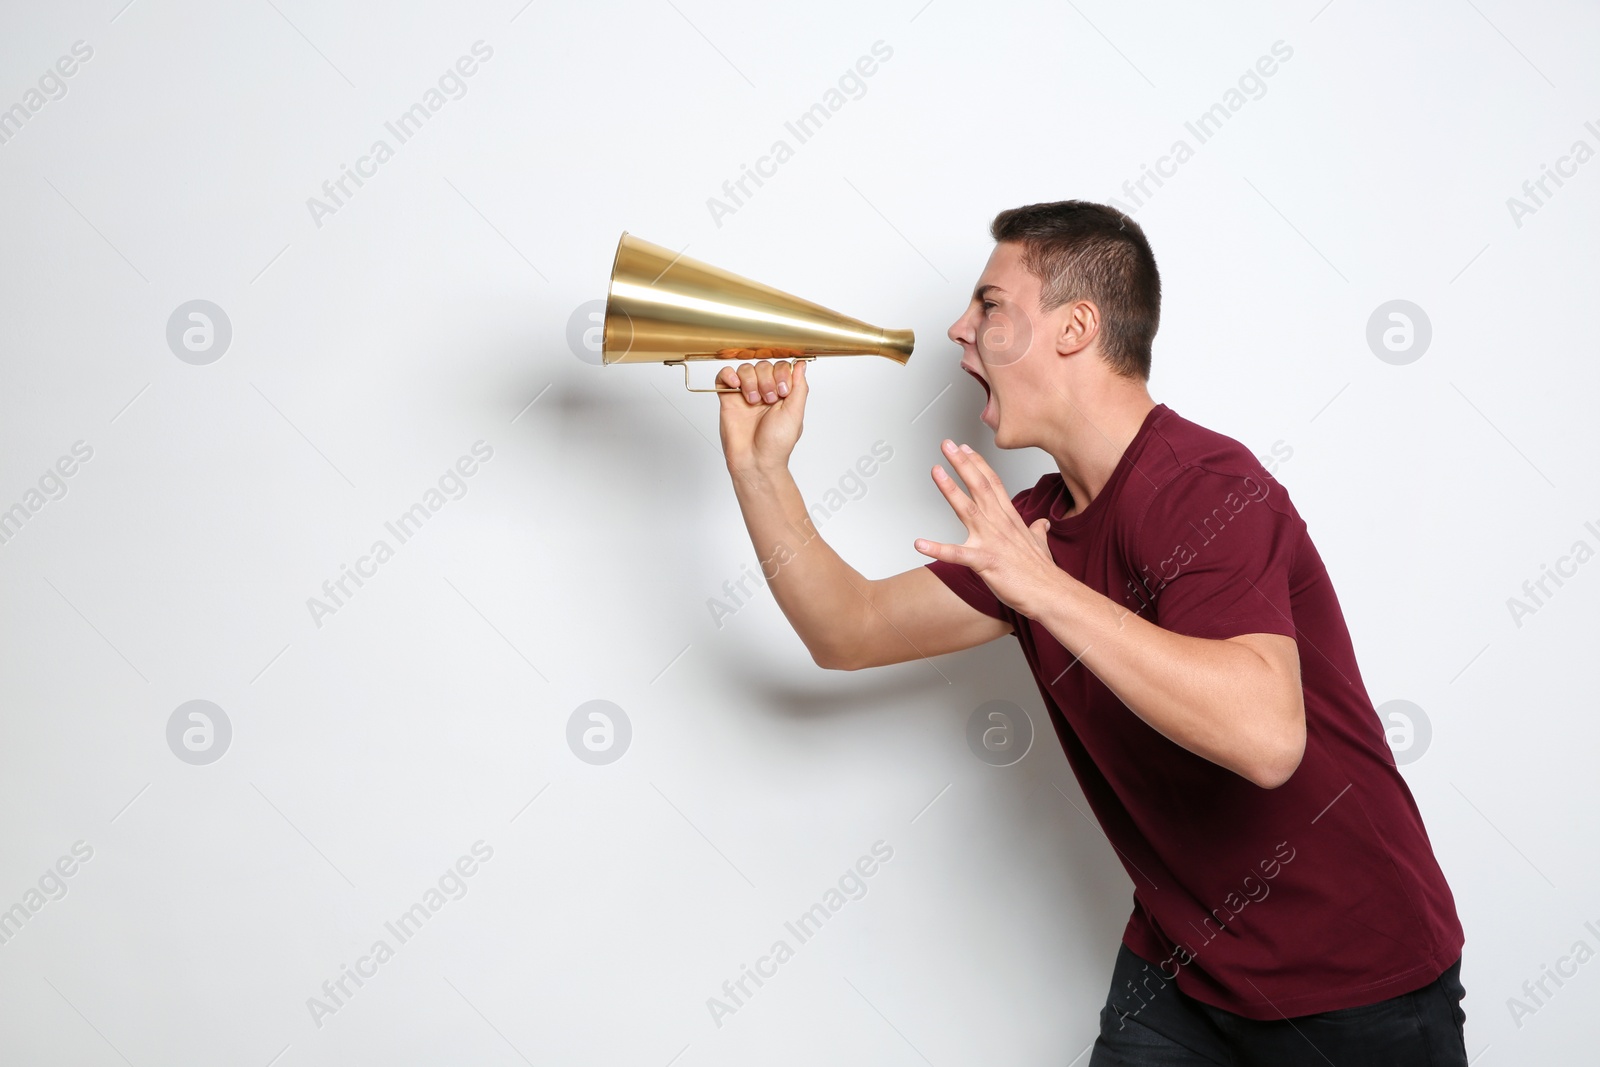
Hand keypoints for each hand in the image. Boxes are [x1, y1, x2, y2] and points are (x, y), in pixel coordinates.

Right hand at [715, 349, 807, 472]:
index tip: (782, 392)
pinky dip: (729, 375)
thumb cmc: (777, 444)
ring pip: (745, 368)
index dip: (781, 374)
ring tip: (752, 400)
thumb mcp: (795, 413)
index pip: (780, 366)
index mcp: (781, 393)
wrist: (756, 461)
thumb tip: (801, 365)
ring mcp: (745, 394)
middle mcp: (763, 391)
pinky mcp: (728, 399)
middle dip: (766, 380)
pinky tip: (735, 385)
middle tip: (767, 400)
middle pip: (762, 365)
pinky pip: (724, 376)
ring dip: (750, 381)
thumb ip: (799, 387)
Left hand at [914, 440, 1064, 618]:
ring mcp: (992, 541)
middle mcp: (999, 524)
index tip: (965, 449)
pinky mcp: (985, 561)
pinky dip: (937, 549)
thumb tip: (1041, 525)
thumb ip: (1037, 531)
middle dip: (962, 464)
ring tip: (936, 471)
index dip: (978, 464)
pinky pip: (957, 554)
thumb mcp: (1040, 544)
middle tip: (948, 445)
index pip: (992, 483)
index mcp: (1009, 518)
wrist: (1050, 594)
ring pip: (967, 509)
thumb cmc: (1042, 572)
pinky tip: (920, 543)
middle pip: (979, 486)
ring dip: (950, 489)